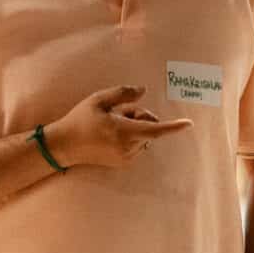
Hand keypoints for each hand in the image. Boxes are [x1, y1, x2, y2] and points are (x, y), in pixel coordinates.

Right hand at [47, 85, 192, 169]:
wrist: (64, 145)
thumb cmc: (80, 119)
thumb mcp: (99, 100)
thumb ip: (123, 93)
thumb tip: (144, 90)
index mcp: (124, 132)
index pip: (155, 129)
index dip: (173, 127)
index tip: (189, 124)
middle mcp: (128, 147)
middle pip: (149, 127)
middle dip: (139, 116)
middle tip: (118, 112)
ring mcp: (125, 157)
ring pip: (143, 136)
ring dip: (134, 127)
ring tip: (111, 124)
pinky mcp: (122, 162)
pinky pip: (136, 145)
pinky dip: (130, 137)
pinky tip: (110, 135)